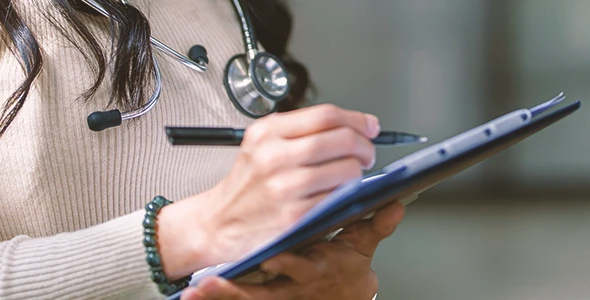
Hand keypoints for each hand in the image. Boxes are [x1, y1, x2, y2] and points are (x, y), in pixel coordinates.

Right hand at [158, 104, 380, 277]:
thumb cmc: (247, 184)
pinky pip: (336, 198)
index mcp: (267, 133)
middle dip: (364, 145)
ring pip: (344, 169)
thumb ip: (300, 131)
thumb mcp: (262, 144)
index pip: (326, 115)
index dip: (357, 119)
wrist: (219, 222)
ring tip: (353, 174)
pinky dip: (346, 194)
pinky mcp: (293, 215)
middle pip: (340, 139)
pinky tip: (341, 193)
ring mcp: (284, 187)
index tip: (369, 127)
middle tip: (366, 153)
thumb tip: (351, 125)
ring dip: (358, 171)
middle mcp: (274, 156)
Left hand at [181, 203, 405, 299]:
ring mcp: (277, 294)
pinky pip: (238, 296)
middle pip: (267, 294)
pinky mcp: (262, 295)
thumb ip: (375, 226)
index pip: (302, 270)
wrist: (333, 293)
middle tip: (211, 280)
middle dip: (240, 290)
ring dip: (223, 295)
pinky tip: (194, 294)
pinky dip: (216, 294)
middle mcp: (295, 286)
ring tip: (202, 289)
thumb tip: (395, 205)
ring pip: (247, 299)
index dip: (287, 265)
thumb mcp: (361, 248)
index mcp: (318, 271)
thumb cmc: (342, 267)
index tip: (271, 259)